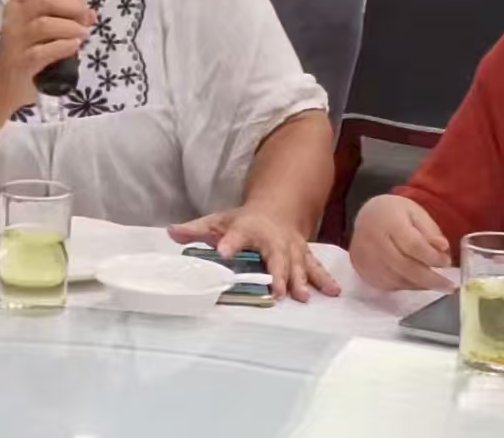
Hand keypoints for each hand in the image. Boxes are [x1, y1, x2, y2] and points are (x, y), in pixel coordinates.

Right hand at [0, 0, 94, 108]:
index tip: (81, 1)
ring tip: (83, 35)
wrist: (3, 82)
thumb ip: (66, 17)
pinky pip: (41, 52)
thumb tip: (91, 14)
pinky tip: (74, 47)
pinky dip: (63, 47)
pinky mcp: (19, 63)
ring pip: (44, 25)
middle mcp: (13, 17)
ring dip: (71, 28)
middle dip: (73, 7)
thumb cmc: (29, 49)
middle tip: (86, 20)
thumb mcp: (45, 28)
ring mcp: (14, 40)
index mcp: (19, 3)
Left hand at [168, 208, 340, 301]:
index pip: (236, 235)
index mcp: (248, 228)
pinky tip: (333, 292)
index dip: (228, 243)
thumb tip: (170, 232)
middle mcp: (273, 238)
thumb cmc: (244, 220)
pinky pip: (315, 267)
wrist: (277, 208)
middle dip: (278, 273)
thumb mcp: (219, 220)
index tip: (222, 252)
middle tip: (278, 291)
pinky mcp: (303, 255)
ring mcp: (291, 247)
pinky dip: (324, 279)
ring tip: (303, 296)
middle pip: (275, 256)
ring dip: (301, 280)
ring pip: (298, 263)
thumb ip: (197, 230)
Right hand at [349, 195, 453, 291]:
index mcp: (388, 221)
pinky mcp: (362, 270)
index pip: (412, 244)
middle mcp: (373, 240)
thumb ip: (430, 232)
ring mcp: (365, 257)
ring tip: (436, 284)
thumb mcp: (416, 213)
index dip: (431, 257)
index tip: (447, 262)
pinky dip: (407, 286)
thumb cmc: (395, 214)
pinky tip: (418, 282)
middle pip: (404, 266)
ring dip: (420, 285)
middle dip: (430, 279)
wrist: (367, 216)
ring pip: (397, 279)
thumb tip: (443, 249)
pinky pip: (387, 285)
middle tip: (450, 286)